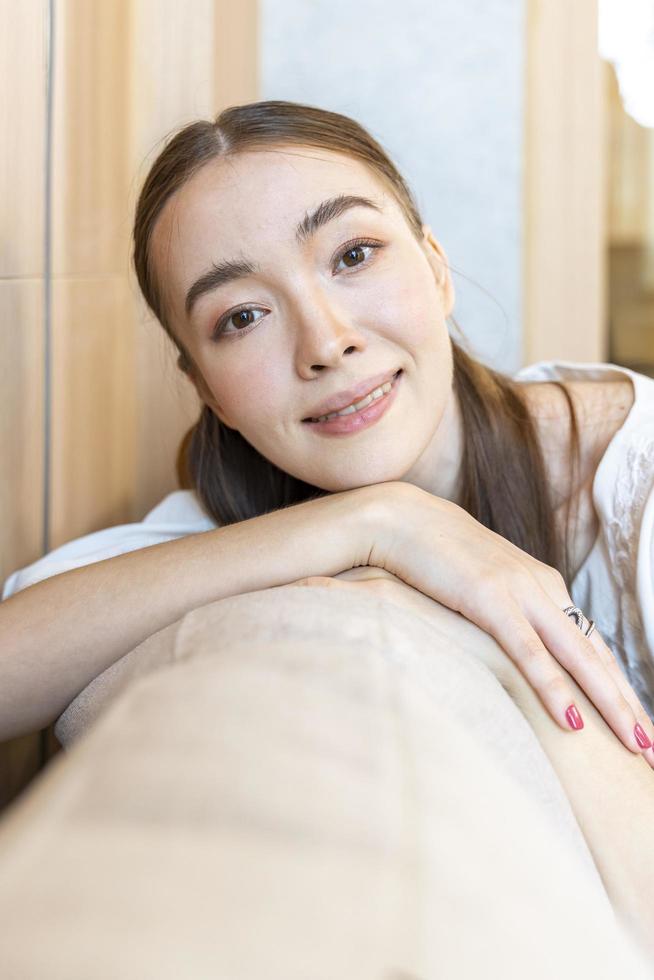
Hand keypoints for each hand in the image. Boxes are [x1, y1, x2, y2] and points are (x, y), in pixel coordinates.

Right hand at [290, 481, 653, 766]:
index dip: (619, 688)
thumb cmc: (434, 555)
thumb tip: (512, 649)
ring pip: (578, 657)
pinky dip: (554, 687)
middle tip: (652, 754)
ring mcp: (519, 591)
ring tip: (636, 747)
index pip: (593, 645)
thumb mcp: (480, 586)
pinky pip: (529, 652)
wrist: (399, 518)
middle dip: (629, 707)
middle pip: (598, 656)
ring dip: (611, 705)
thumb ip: (504, 612)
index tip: (637, 727)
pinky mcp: (489, 598)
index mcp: (543, 585)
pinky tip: (573, 721)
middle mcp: (542, 587)